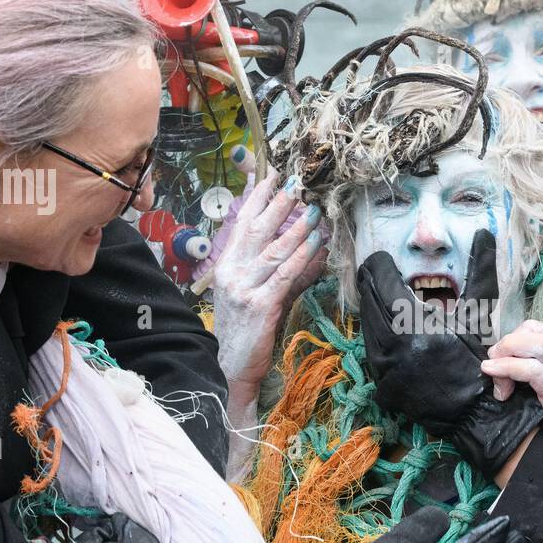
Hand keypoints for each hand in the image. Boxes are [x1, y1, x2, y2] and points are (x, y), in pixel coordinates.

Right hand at [212, 169, 326, 407]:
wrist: (230, 367)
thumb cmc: (245, 331)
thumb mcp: (257, 294)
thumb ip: (280, 272)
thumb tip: (309, 249)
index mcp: (226, 266)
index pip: (241, 223)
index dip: (256, 197)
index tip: (272, 175)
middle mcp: (231, 273)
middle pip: (257, 229)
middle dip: (277, 203)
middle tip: (296, 182)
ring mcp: (244, 289)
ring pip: (274, 250)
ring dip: (296, 228)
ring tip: (313, 209)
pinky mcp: (260, 306)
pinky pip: (285, 275)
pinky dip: (302, 256)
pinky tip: (316, 243)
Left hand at [358, 229, 542, 476]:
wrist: (472, 411)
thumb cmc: (477, 360)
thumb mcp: (477, 313)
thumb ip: (479, 270)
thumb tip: (485, 233)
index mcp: (412, 323)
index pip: (380, 280)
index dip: (379, 264)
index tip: (384, 258)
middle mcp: (390, 344)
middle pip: (366, 297)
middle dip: (371, 280)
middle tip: (379, 270)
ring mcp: (380, 365)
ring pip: (364, 321)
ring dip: (370, 304)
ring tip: (383, 294)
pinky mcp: (378, 381)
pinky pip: (368, 346)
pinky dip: (375, 330)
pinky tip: (388, 326)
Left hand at [482, 320, 542, 487]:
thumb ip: (526, 372)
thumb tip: (494, 365)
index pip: (533, 328)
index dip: (510, 338)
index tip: (497, 359)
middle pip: (532, 331)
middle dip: (505, 343)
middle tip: (491, 364)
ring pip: (534, 344)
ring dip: (505, 354)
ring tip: (491, 370)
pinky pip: (532, 370)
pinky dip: (508, 369)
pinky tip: (495, 376)